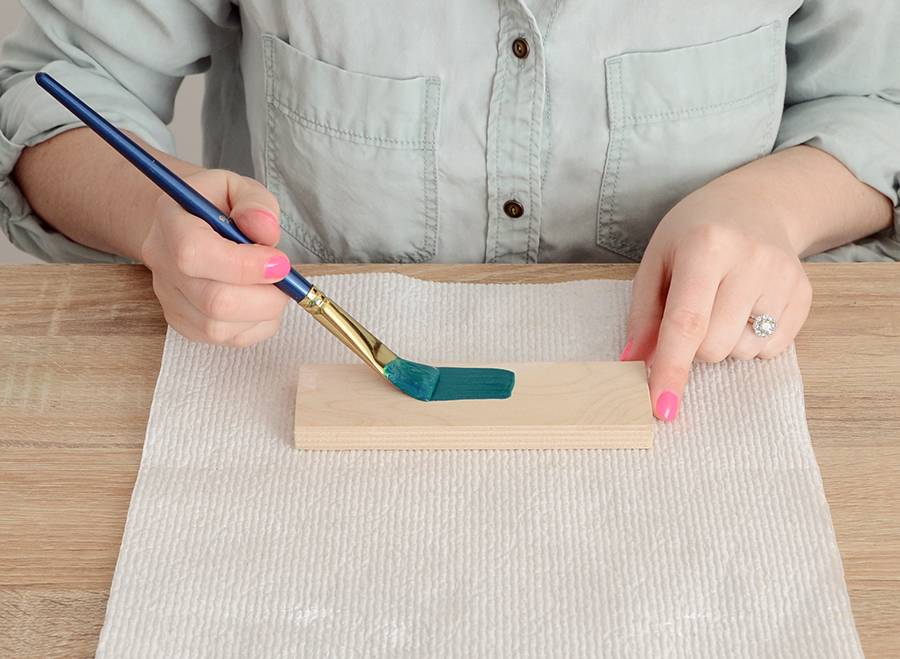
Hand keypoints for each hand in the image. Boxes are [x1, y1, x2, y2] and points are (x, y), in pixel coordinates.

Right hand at [140, 169, 290, 346]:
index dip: (245, 265)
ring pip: (219, 328)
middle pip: (213, 301)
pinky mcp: (184, 323)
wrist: (183, 223)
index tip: (280, 262)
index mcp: (171, 223)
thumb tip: (266, 232)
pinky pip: (226, 340)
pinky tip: (262, 302)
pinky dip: (257, 326)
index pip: (196, 254)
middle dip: (265, 296)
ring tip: (274, 288)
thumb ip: (255, 203)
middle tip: (285, 279)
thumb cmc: (214, 205)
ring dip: (263, 313)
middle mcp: (163, 265)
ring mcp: (170, 299)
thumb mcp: (237, 186)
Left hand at [621, 180, 811, 421]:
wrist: (756, 204)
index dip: (671, 369)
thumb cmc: (693, 234)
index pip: (686, 323)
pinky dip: (750, 342)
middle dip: (693, 346)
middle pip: (713, 346)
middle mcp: (751, 261)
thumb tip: (632, 364)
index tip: (661, 407)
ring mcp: (784, 278)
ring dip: (723, 343)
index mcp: (706, 246)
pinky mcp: (805, 294)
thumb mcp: (656, 261)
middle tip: (693, 313)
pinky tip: (745, 309)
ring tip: (722, 304)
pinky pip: (771, 350)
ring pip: (742, 352)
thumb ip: (643, 314)